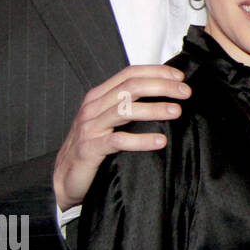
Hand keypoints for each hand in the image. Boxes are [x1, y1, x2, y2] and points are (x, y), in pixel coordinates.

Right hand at [52, 65, 191, 209]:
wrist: (65, 177)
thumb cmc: (93, 147)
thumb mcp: (109, 121)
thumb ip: (129, 106)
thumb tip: (164, 95)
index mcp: (99, 96)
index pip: (129, 74)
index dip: (156, 72)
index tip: (180, 76)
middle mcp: (93, 107)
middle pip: (130, 88)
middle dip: (161, 86)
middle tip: (185, 92)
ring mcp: (90, 127)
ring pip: (125, 110)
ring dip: (154, 108)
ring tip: (176, 111)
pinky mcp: (90, 148)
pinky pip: (118, 140)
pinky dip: (141, 140)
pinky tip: (160, 141)